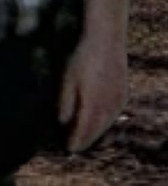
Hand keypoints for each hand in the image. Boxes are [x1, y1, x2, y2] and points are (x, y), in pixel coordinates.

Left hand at [59, 0, 130, 153]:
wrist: (105, 34)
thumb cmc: (80, 56)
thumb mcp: (65, 80)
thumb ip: (65, 105)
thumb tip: (62, 125)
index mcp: (94, 107)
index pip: (82, 134)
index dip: (71, 143)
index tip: (63, 150)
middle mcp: (110, 108)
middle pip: (95, 132)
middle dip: (82, 140)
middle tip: (69, 147)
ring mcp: (119, 100)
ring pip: (105, 124)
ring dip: (93, 132)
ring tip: (81, 137)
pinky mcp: (122, 92)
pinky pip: (111, 114)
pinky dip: (102, 120)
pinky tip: (96, 120)